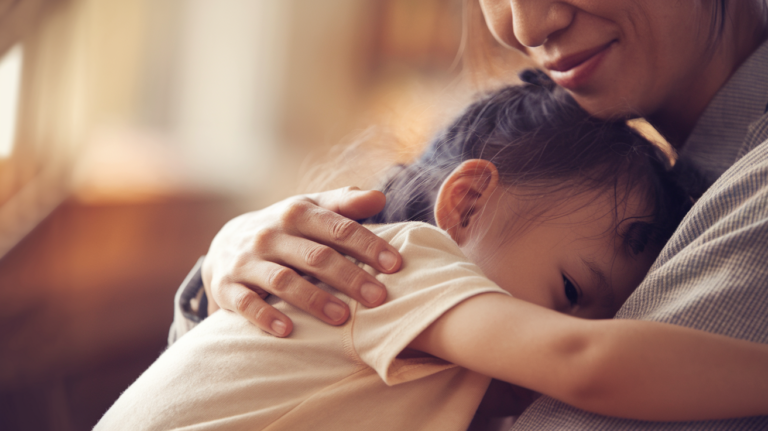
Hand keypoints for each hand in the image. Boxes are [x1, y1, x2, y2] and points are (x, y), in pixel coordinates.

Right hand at [202, 187, 401, 336]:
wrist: (226, 243)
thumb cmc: (286, 228)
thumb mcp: (311, 208)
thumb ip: (344, 203)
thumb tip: (379, 197)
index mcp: (297, 213)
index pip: (338, 228)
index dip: (368, 245)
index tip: (395, 265)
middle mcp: (271, 234)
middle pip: (315, 256)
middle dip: (349, 277)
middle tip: (379, 298)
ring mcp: (247, 260)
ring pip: (283, 280)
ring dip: (313, 299)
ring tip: (342, 317)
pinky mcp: (227, 287)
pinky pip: (246, 303)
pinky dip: (265, 317)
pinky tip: (288, 331)